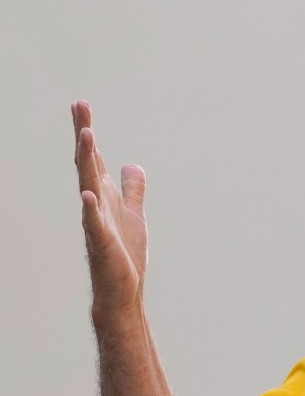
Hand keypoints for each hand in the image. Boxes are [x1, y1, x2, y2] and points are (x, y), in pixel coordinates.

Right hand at [72, 101, 147, 316]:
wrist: (121, 291)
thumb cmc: (124, 254)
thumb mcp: (133, 213)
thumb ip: (132, 189)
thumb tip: (132, 165)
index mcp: (105, 196)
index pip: (93, 158)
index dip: (87, 132)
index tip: (80, 104)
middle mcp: (97, 204)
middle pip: (87, 163)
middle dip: (84, 135)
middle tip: (79, 106)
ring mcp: (97, 222)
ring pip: (88, 185)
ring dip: (87, 161)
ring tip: (87, 136)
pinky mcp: (102, 244)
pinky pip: (94, 224)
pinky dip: (91, 209)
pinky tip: (88, 194)